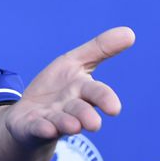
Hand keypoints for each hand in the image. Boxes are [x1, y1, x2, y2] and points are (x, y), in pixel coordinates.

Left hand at [5, 26, 134, 147]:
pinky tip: (45, 127)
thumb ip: (99, 49)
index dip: (105, 99)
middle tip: (93, 123)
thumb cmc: (57, 88)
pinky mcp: (32, 127)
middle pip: (81, 111)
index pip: (97, 93)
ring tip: (73, 126)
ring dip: (67, 123)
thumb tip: (130, 32)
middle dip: (87, 116)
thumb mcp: (74, 63)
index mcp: (81, 91)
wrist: (28, 116)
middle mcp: (69, 109)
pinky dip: (42, 128)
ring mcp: (51, 119)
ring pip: (61, 122)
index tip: (114, 108)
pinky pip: (37, 128)